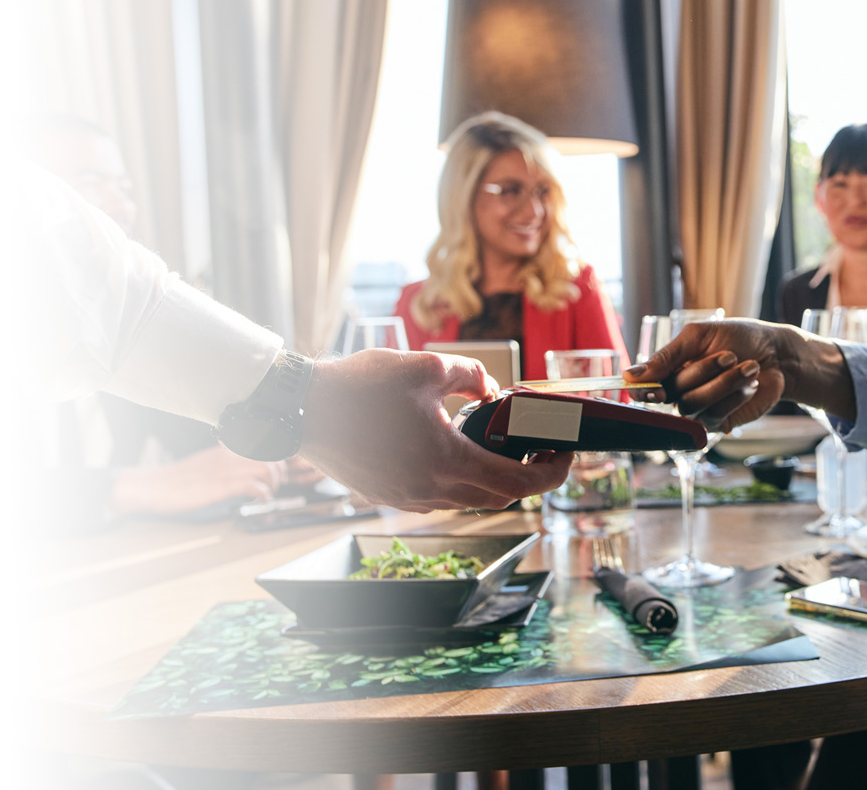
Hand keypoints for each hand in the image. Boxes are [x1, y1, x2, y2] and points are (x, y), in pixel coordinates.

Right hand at [110, 446, 284, 516]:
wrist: (153, 486)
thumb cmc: (177, 480)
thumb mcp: (205, 464)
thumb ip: (225, 463)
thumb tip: (243, 471)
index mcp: (226, 450)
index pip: (264, 446)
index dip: (281, 459)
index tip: (284, 472)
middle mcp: (229, 455)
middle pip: (271, 456)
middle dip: (281, 473)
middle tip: (275, 486)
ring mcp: (225, 469)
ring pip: (267, 467)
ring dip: (274, 483)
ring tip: (268, 494)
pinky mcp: (221, 485)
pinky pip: (253, 485)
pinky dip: (264, 494)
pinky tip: (261, 500)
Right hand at [300, 350, 572, 511]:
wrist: (302, 410)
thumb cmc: (359, 387)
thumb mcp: (426, 366)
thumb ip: (471, 376)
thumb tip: (491, 392)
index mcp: (446, 461)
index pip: (518, 485)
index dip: (551, 474)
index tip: (563, 454)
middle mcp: (430, 490)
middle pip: (498, 498)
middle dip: (527, 476)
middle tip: (538, 447)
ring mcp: (408, 498)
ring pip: (468, 500)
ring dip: (493, 478)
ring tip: (500, 445)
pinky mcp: (389, 495)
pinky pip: (440, 496)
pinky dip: (461, 479)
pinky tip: (457, 448)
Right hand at [624, 319, 856, 431]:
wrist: (775, 354)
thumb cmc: (737, 338)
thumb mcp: (699, 336)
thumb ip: (666, 356)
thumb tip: (631, 376)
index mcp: (669, 369)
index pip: (643, 388)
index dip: (644, 391)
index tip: (654, 387)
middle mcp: (679, 392)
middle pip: (672, 392)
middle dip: (704, 371)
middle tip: (730, 355)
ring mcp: (698, 410)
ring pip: (693, 405)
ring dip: (723, 383)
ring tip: (748, 366)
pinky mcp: (719, 423)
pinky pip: (714, 415)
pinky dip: (734, 396)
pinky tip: (749, 384)